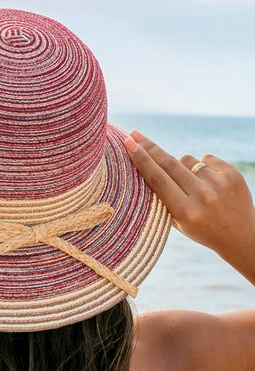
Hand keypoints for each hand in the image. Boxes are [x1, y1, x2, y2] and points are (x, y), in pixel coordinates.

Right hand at [124, 130, 254, 283]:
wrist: (241, 235)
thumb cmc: (202, 228)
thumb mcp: (178, 222)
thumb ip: (164, 197)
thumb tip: (147, 162)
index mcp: (185, 212)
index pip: (158, 180)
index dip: (142, 160)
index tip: (129, 143)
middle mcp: (203, 197)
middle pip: (169, 164)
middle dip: (149, 147)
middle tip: (134, 134)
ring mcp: (219, 183)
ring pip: (187, 159)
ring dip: (182, 166)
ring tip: (192, 185)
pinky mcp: (232, 173)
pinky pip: (206, 158)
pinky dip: (202, 167)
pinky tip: (209, 183)